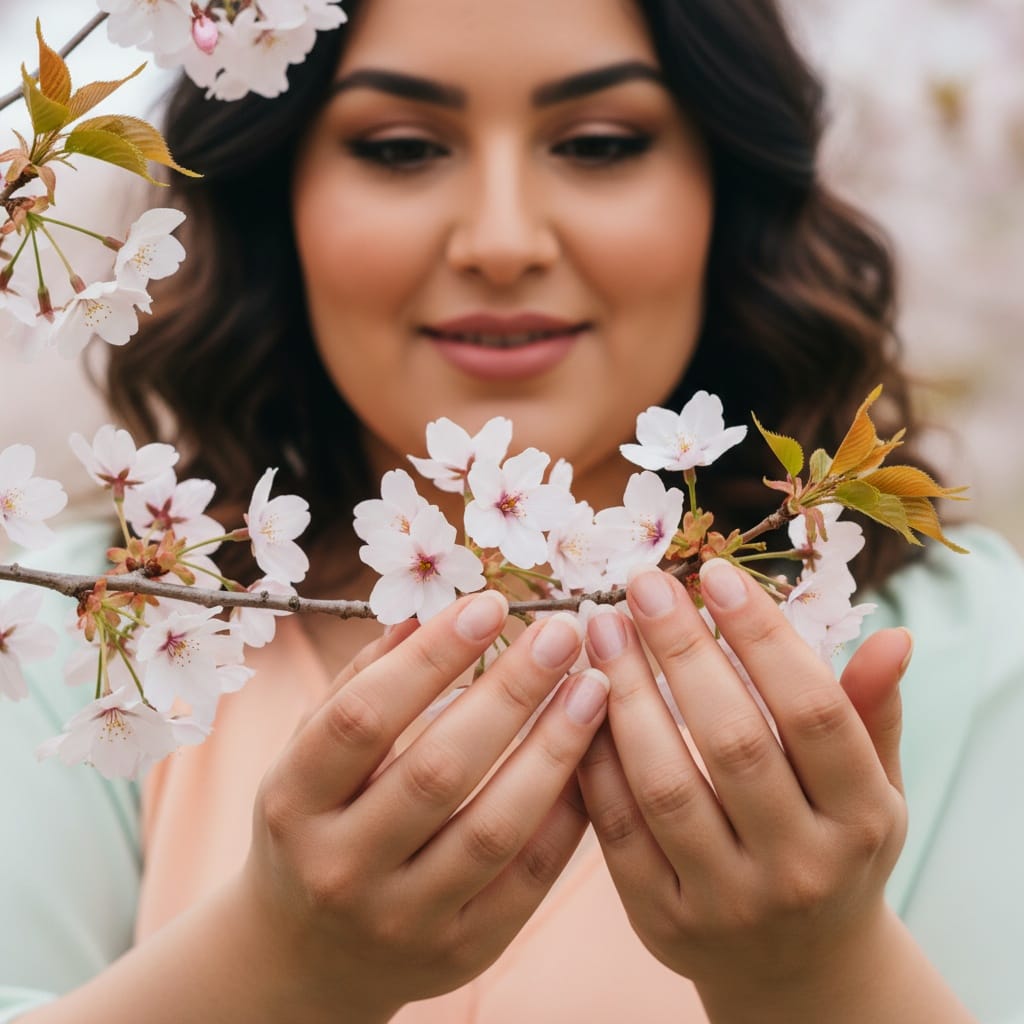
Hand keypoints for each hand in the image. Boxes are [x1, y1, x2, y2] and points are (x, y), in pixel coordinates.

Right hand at [239, 591, 608, 1021]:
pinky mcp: (460, 953)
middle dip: (510, 693)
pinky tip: (595, 757)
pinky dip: (567, 814)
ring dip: (553, 749)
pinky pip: (528, 879)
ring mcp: (401, 920)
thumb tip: (427, 611)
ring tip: (594, 687)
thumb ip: (360, 682)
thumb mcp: (308, 754)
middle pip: (438, 770)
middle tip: (562, 633)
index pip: (364, 717)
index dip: (432, 657)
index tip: (491, 605)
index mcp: (292, 801)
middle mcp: (339, 868)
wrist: (309, 955)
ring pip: (493, 828)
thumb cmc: (316, 824)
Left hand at [576, 560, 909, 1016]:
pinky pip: (617, 830)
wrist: (799, 967)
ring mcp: (727, 900)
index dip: (764, 637)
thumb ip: (871, 711)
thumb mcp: (873, 787)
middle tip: (643, 584)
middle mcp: (799, 865)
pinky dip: (595, 759)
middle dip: (681, 650)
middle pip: (733, 740)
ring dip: (626, 695)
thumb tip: (891, 634)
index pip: (814, 712)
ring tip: (602, 628)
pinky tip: (579, 698)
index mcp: (861, 819)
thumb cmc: (836, 847)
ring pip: (666, 784)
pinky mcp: (662, 921)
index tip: (715, 575)